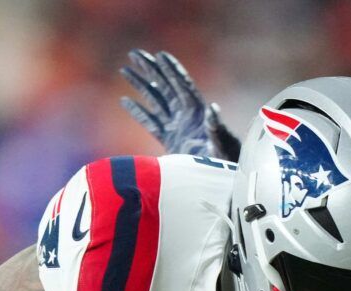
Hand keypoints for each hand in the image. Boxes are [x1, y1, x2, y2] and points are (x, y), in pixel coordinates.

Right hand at [119, 49, 240, 161]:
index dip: (170, 69)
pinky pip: (150, 122)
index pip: (180, 84)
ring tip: (124, 71)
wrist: (219, 176)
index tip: (158, 55)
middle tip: (134, 53)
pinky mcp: (168, 139)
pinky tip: (125, 100)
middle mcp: (185, 113)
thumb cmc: (225, 159)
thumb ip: (216, 127)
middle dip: (150, 69)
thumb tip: (213, 108)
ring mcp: (175, 125)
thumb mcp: (222, 142)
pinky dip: (138, 111)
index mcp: (197, 110)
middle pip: (164, 85)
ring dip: (140, 85)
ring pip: (154, 100)